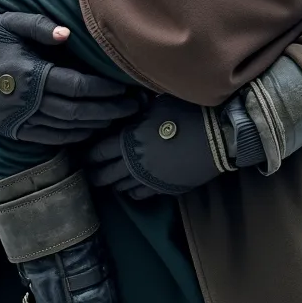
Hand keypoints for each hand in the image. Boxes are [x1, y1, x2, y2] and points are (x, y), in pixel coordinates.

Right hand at [0, 12, 137, 143]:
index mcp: (28, 74)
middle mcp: (25, 102)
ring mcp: (18, 121)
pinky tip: (91, 129)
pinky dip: (74, 136)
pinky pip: (50, 138)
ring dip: (96, 125)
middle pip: (77, 112)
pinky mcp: (13, 132)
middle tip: (134, 107)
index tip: (126, 87)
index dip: (104, 90)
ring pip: (67, 129)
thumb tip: (68, 35)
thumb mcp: (8, 22)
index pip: (76, 87)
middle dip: (109, 111)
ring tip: (120, 118)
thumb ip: (39, 26)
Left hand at [87, 94, 228, 198]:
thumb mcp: (157, 105)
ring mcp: (149, 180)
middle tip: (90, 173)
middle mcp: (134, 164)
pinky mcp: (164, 190)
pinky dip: (132, 193)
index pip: (99, 151)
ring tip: (108, 181)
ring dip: (113, 184)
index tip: (85, 154)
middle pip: (106, 174)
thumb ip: (138, 113)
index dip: (90, 154)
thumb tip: (128, 111)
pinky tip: (130, 190)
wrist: (216, 136)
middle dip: (96, 174)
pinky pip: (141, 196)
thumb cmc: (186, 113)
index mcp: (129, 141)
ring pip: (122, 188)